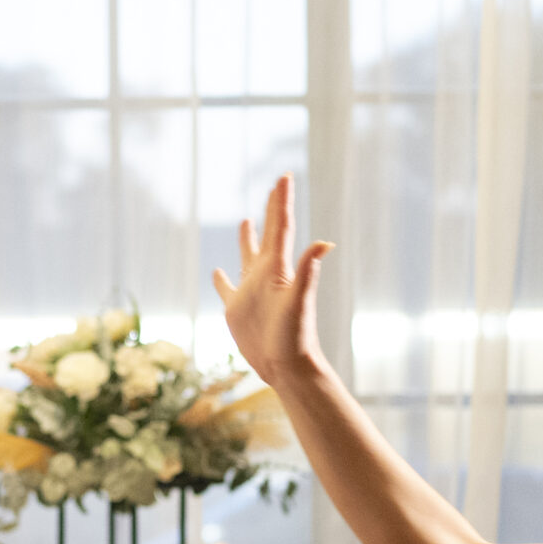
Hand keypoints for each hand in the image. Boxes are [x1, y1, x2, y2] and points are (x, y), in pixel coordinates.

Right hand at [211, 173, 332, 388]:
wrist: (286, 367)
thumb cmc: (294, 336)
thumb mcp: (299, 300)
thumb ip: (308, 270)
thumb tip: (325, 242)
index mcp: (278, 268)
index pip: (281, 227)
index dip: (281, 201)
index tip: (284, 176)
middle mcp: (265, 275)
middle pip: (268, 235)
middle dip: (271, 210)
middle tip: (274, 188)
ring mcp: (250, 291)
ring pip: (247, 257)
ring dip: (248, 239)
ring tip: (246, 220)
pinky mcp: (237, 310)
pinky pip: (227, 289)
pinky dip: (221, 279)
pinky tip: (217, 272)